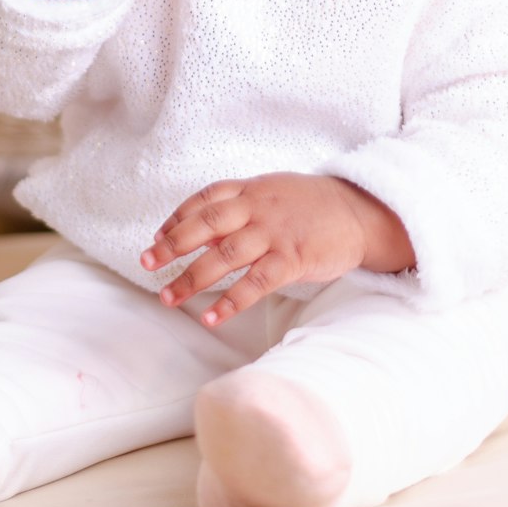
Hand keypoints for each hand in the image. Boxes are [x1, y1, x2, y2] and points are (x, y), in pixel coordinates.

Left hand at [140, 173, 375, 325]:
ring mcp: (275, 233)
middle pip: (206, 225)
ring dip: (192, 279)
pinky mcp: (293, 258)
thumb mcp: (273, 193)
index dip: (176, 218)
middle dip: (172, 246)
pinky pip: (256, 282)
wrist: (360, 212)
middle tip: (147, 265)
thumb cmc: (312, 205)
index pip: (204, 200)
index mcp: (252, 189)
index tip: (156, 238)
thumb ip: (240, 207)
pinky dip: (230, 301)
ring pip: (224, 256)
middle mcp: (258, 207)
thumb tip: (201, 232)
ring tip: (169, 299)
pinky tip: (211, 317)